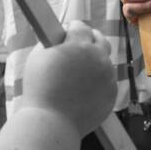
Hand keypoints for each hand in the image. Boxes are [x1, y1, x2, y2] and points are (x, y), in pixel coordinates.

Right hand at [21, 22, 116, 136]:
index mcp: (79, 44)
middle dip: (89, 38)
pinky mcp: (112, 93)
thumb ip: (53, 41)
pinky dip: (97, 82)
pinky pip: (106, 81)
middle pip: (99, 38)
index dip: (72, 28)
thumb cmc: (40, 89)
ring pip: (104, 61)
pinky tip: (84, 88)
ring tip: (79, 69)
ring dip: (93, 61)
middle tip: (80, 43)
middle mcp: (98, 57)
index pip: (80, 26)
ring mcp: (107, 75)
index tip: (68, 31)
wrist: (51, 122)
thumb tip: (62, 36)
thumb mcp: (38, 56)